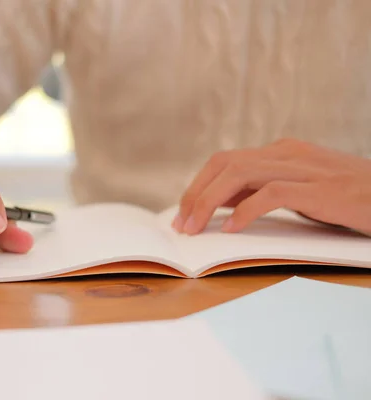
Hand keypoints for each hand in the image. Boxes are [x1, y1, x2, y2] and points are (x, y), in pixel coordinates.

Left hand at [173, 138, 370, 235]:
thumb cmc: (346, 199)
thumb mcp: (299, 191)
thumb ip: (262, 191)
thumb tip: (222, 206)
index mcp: (280, 152)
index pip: (224, 162)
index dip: (197, 186)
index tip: (183, 213)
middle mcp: (287, 154)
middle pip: (224, 164)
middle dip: (195, 194)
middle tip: (181, 225)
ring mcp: (303, 168)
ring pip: (240, 174)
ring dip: (209, 202)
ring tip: (196, 228)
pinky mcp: (319, 188)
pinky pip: (271, 194)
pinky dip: (246, 210)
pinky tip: (232, 229)